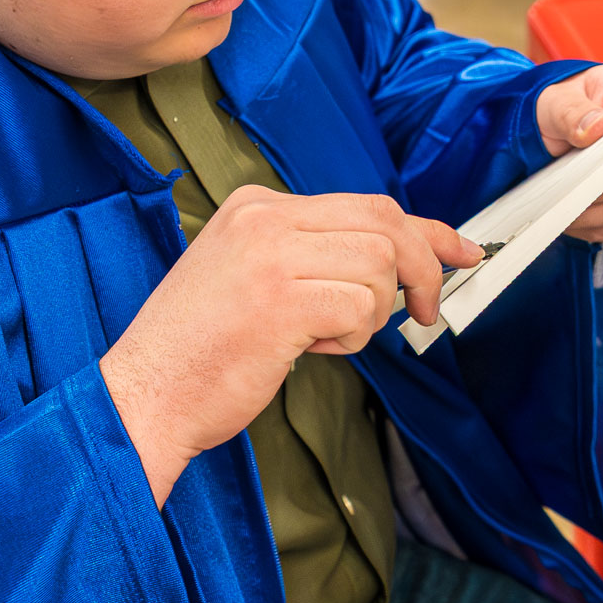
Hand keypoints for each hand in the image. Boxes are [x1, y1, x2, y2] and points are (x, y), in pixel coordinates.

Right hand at [99, 187, 482, 506]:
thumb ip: (315, 254)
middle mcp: (265, 218)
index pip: (366, 204)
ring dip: (369, 314)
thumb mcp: (253, 276)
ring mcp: (272, 255)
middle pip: (385, 224)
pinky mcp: (282, 299)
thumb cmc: (201, 350)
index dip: (425, 230)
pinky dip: (352, 338)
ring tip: (323, 337)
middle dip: (423, 268)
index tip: (459, 251)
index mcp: (257, 206)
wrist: (143, 397)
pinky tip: (311, 350)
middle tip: (426, 311)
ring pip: (379, 267)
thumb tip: (399, 258)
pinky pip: (360, 308)